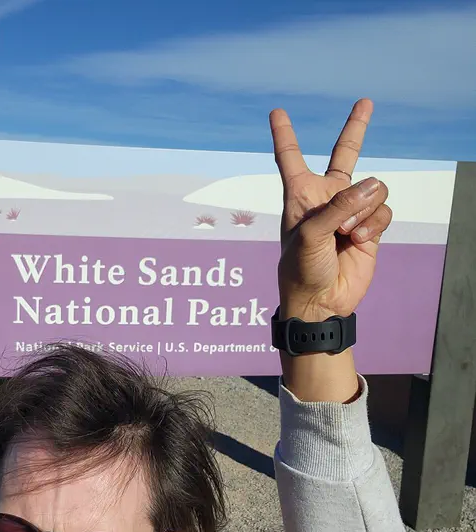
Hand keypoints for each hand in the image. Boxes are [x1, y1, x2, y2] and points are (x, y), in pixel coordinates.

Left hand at [271, 98, 392, 321]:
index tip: (276, 112)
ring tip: (347, 233)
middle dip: (356, 128)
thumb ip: (338, 207)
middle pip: (345, 154)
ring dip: (363, 210)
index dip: (284, 135)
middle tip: (366, 102)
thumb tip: (372, 186)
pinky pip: (383, 211)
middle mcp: (326, 198)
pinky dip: (374, 224)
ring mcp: (350, 211)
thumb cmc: (300, 269)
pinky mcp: (370, 227)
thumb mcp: (308, 235)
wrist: (320, 301)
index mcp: (300, 195)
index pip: (290, 158)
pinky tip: (358, 240)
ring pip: (373, 189)